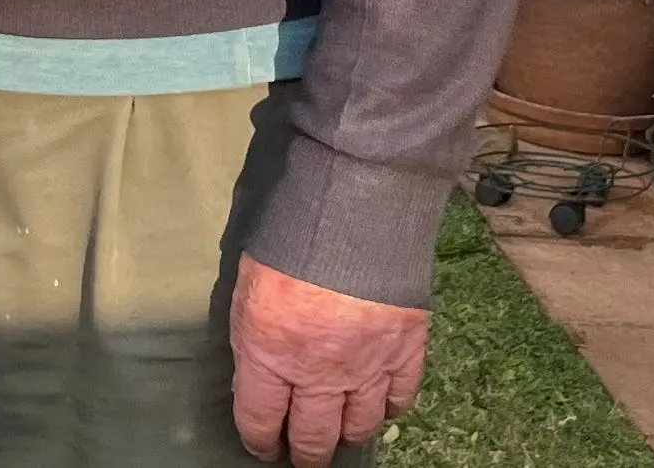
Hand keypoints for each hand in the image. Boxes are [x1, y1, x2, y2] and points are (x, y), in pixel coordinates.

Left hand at [229, 256, 428, 464]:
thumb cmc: (290, 239)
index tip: (263, 446)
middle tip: (304, 454)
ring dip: (347, 436)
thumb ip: (253, 337)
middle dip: (306, 453)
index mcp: (269, 356)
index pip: (260, 422)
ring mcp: (366, 367)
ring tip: (341, 434)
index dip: (260, 441)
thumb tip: (257, 371)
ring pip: (358, 427)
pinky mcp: (405, 350)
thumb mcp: (248, 288)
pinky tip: (382, 407)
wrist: (354, 209)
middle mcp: (318, 374)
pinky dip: (391, 409)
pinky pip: (401, 399)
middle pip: (313, 438)